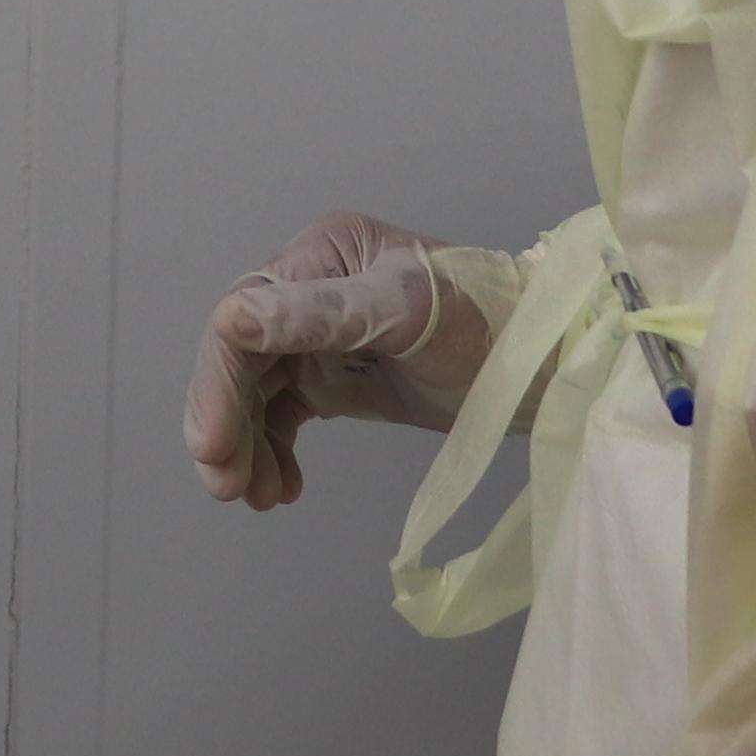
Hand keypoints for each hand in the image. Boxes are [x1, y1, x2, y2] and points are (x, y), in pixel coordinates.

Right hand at [188, 213, 497, 503]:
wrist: (543, 364)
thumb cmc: (487, 326)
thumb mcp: (404, 313)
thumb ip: (319, 314)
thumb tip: (230, 319)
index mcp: (319, 257)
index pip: (242, 320)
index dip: (217, 384)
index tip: (212, 448)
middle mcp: (308, 289)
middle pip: (240, 360)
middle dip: (228, 424)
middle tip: (227, 488)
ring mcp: (317, 335)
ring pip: (255, 393)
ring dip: (248, 446)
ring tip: (259, 499)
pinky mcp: (334, 375)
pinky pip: (284, 412)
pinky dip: (274, 450)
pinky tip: (283, 487)